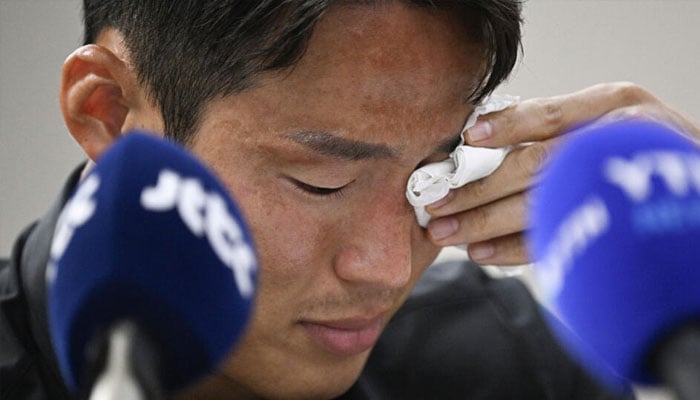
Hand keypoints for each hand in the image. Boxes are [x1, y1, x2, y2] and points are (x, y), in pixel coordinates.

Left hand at [424, 82, 699, 265]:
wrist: (686, 187)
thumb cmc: (632, 144)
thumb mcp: (604, 115)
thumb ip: (554, 123)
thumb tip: (477, 141)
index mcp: (613, 106)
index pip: (549, 115)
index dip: (506, 127)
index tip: (466, 139)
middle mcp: (617, 144)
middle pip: (537, 167)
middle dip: (480, 190)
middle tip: (437, 206)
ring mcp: (619, 189)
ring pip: (542, 208)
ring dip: (487, 224)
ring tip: (448, 234)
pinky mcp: (615, 230)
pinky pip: (558, 239)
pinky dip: (514, 250)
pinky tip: (482, 253)